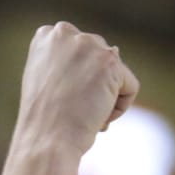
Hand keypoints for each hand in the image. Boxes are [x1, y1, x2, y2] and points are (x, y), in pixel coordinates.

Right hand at [15, 21, 138, 155]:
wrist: (46, 141)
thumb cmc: (45, 122)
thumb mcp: (46, 82)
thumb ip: (68, 63)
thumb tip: (114, 52)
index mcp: (45, 37)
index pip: (79, 53)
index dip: (74, 82)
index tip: (60, 100)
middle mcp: (65, 33)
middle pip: (100, 61)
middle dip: (92, 88)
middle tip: (71, 109)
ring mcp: (88, 45)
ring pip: (115, 74)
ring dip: (104, 98)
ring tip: (83, 114)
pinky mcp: (110, 62)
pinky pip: (130, 87)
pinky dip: (119, 108)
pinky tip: (98, 118)